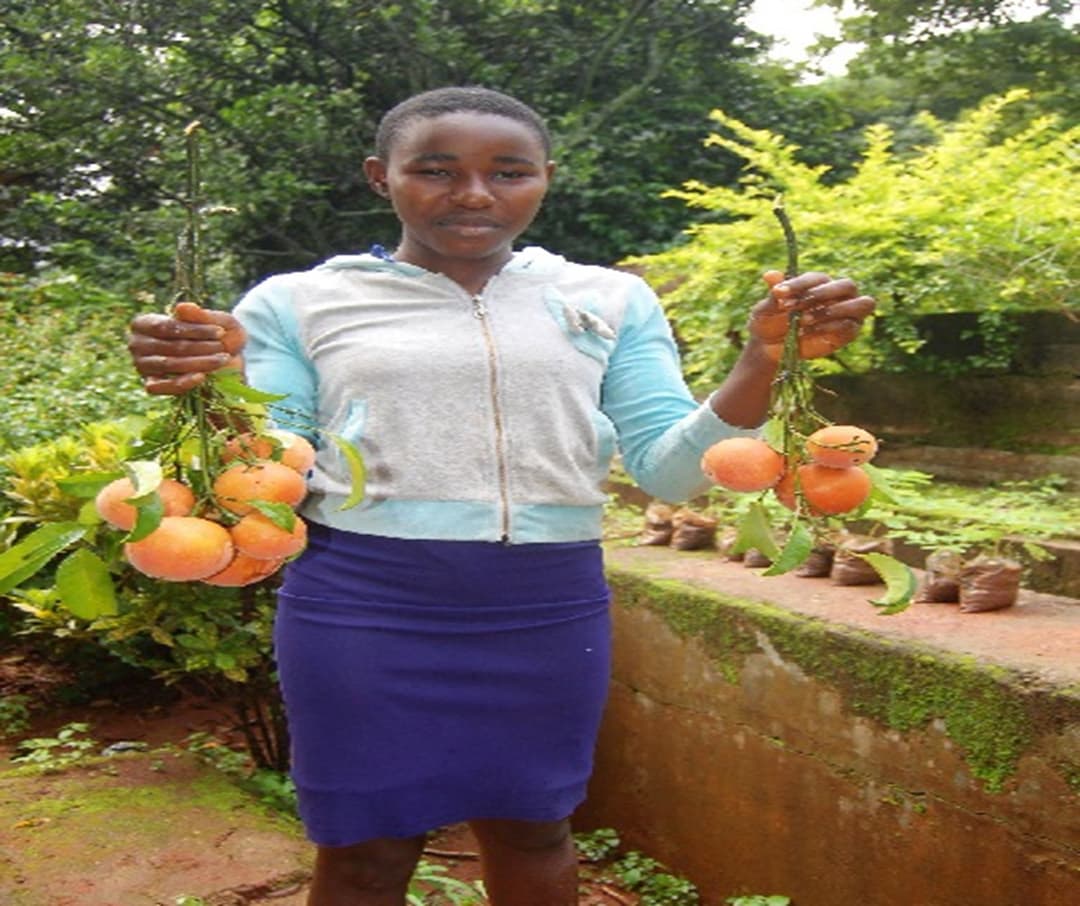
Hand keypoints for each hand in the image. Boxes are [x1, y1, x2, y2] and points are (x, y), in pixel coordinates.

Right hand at [128, 302, 246, 394]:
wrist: (215, 358)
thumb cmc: (208, 335)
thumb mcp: (210, 321)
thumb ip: (197, 314)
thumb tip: (182, 307)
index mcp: (142, 323)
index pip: (167, 326)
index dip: (195, 329)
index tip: (220, 331)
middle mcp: (136, 344)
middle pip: (170, 346)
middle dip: (200, 347)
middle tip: (224, 347)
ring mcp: (141, 365)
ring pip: (169, 364)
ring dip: (198, 363)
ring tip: (221, 360)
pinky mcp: (149, 384)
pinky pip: (163, 386)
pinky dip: (183, 382)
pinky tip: (202, 376)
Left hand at [748, 270, 874, 360]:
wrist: (770, 347)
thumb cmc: (770, 321)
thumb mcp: (766, 308)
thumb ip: (773, 293)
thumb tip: (770, 274)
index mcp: (819, 283)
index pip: (817, 278)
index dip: (799, 284)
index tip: (779, 293)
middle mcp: (838, 294)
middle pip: (847, 285)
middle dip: (822, 294)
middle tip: (795, 307)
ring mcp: (847, 313)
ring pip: (861, 303)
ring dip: (833, 310)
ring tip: (803, 319)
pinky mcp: (849, 332)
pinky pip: (851, 325)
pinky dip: (830, 327)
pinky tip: (808, 331)